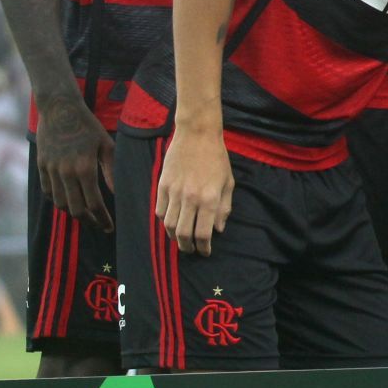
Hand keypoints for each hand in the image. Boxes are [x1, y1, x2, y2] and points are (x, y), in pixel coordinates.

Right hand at [36, 95, 114, 230]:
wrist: (59, 109)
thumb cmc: (88, 126)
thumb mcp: (106, 145)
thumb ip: (111, 170)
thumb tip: (116, 192)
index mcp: (85, 168)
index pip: (94, 203)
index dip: (102, 218)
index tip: (110, 226)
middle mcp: (65, 172)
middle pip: (75, 209)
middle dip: (89, 221)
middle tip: (100, 225)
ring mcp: (50, 170)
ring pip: (60, 203)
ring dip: (73, 212)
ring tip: (86, 215)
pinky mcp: (40, 166)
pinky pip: (48, 191)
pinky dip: (58, 200)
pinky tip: (69, 201)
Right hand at [154, 126, 232, 255]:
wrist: (197, 135)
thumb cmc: (217, 158)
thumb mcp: (228, 183)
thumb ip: (224, 208)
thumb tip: (218, 230)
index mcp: (209, 199)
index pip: (203, 233)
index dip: (203, 247)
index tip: (205, 252)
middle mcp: (190, 198)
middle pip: (183, 234)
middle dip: (187, 247)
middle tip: (191, 250)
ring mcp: (173, 192)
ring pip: (169, 225)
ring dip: (174, 237)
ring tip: (180, 240)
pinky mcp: (162, 185)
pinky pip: (160, 210)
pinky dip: (165, 221)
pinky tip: (171, 223)